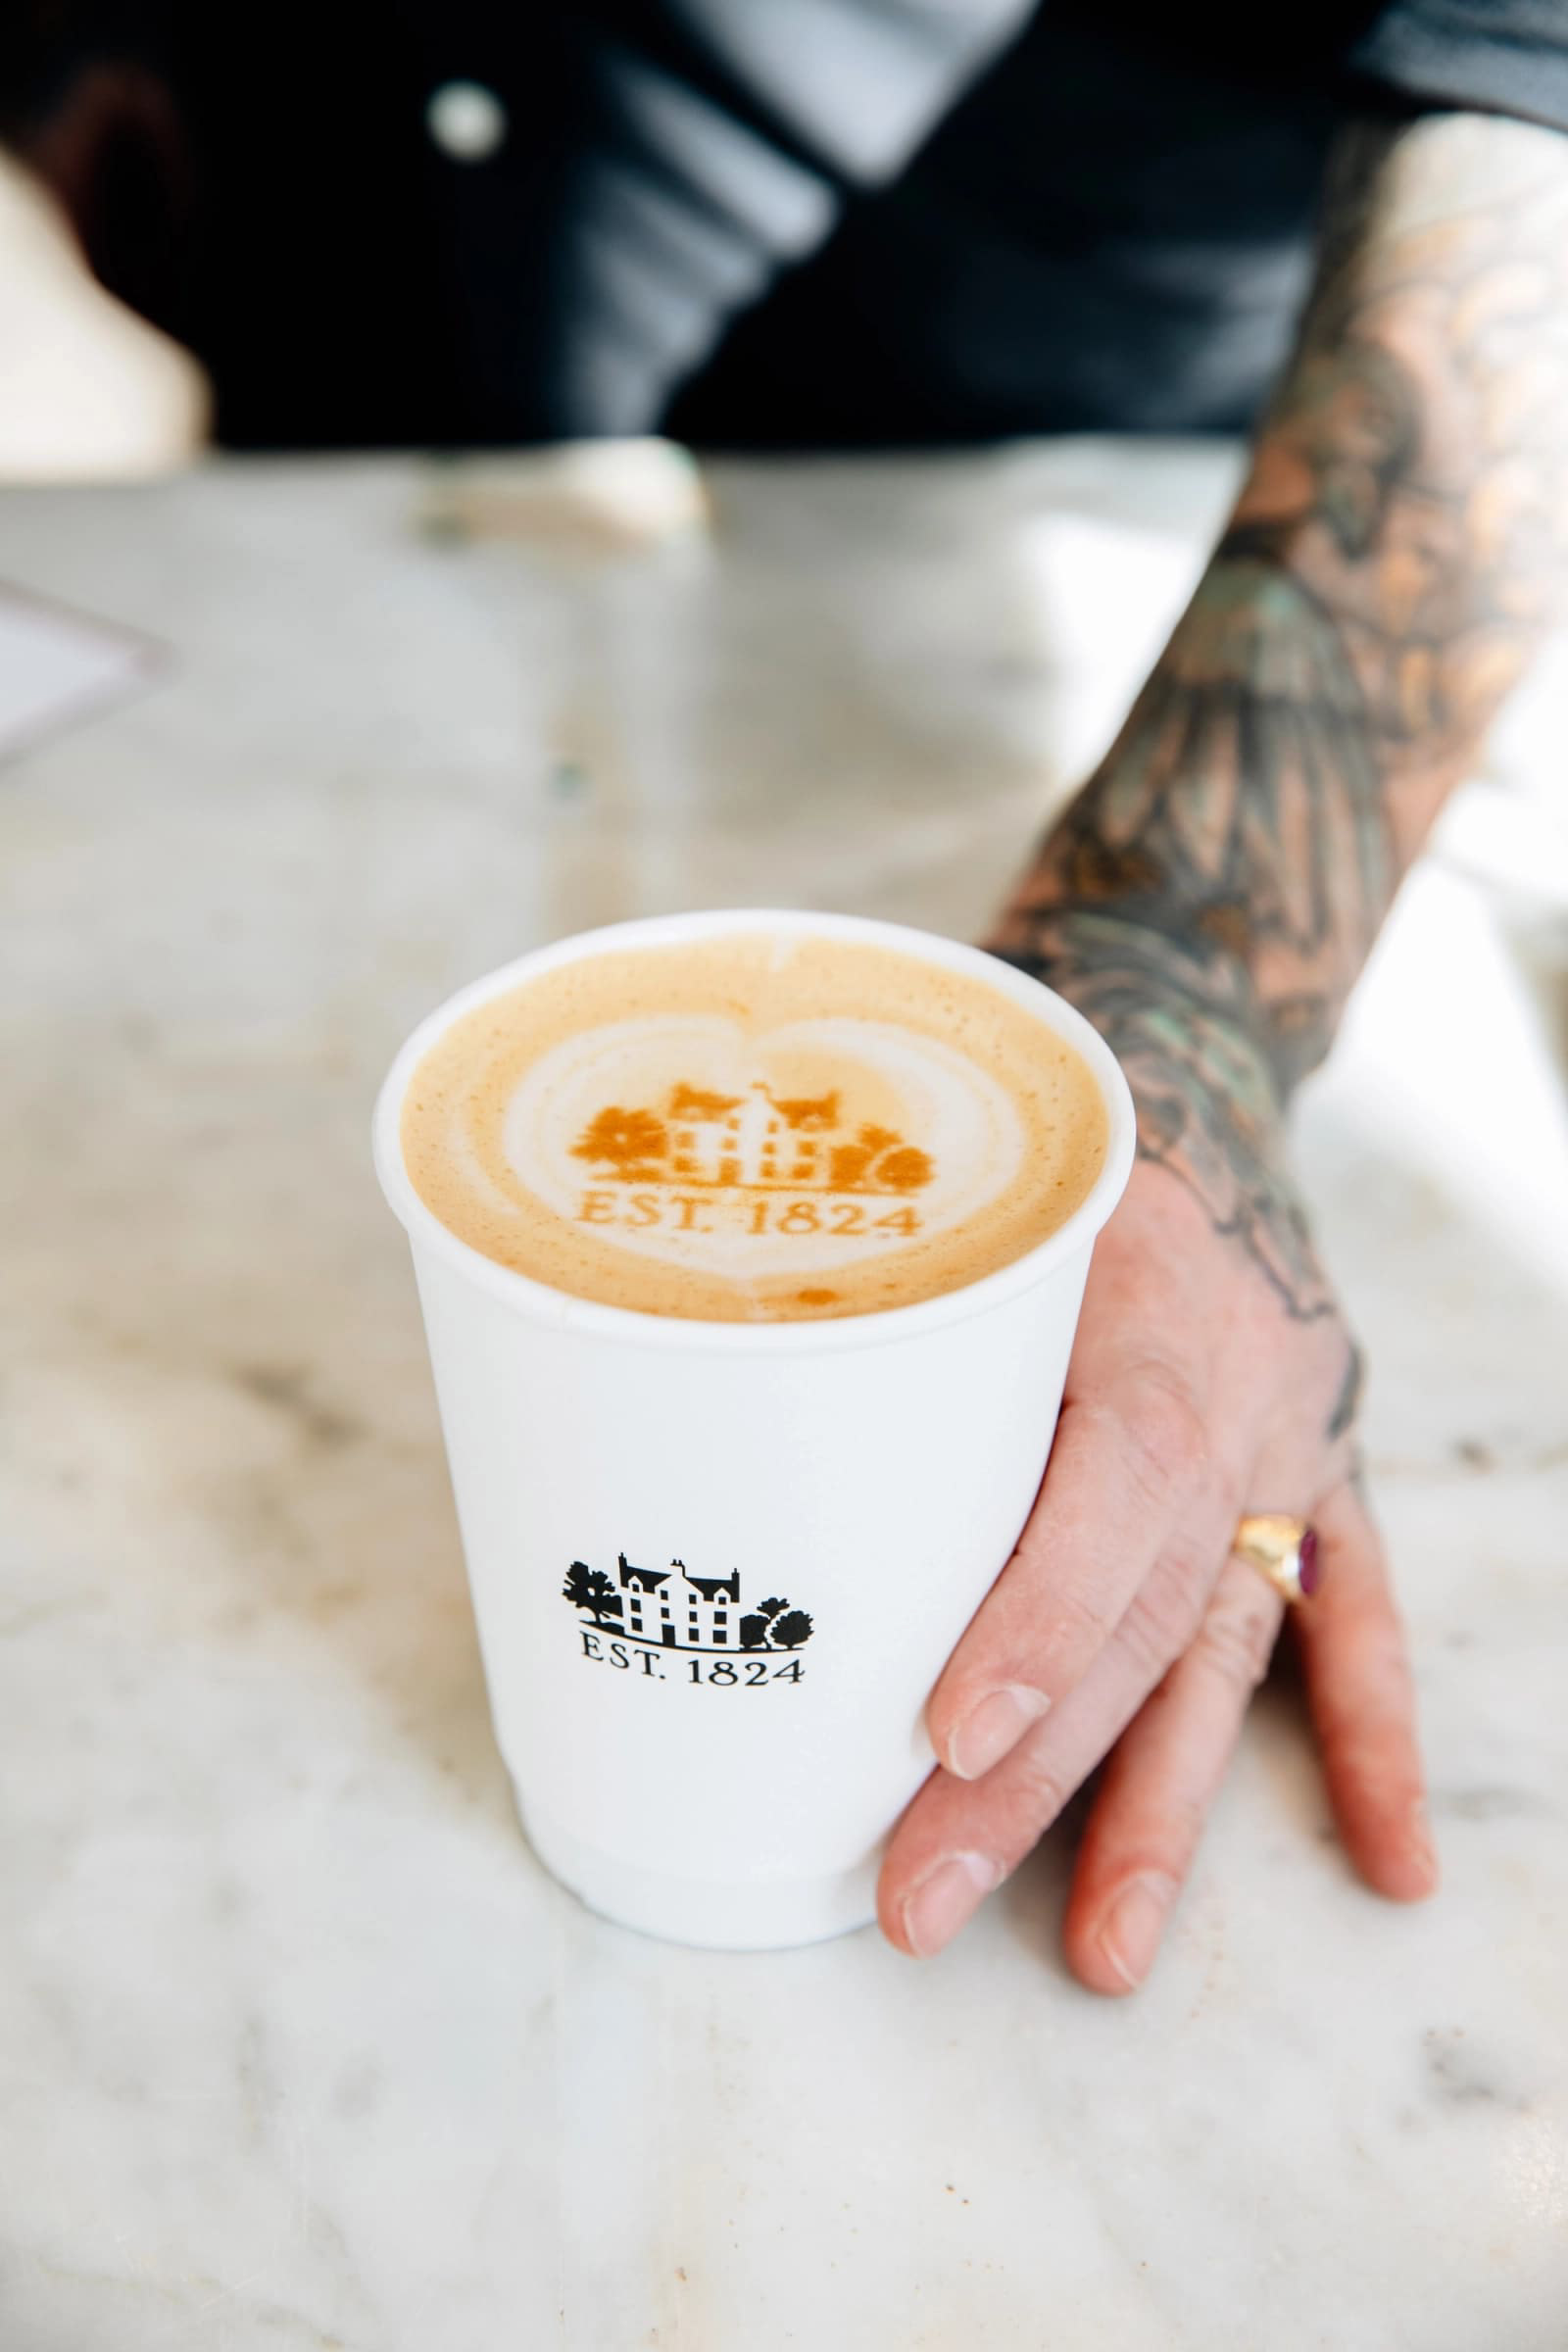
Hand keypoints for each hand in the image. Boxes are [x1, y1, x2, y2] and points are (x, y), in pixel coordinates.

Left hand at [875, 1139, 1437, 1990]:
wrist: (1198, 1094)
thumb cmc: (1032, 1151)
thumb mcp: (959, 1189)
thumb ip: (865, 1290)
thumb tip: (667, 1399)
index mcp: (1137, 1308)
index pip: (1107, 1477)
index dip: (1036, 1611)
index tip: (945, 1730)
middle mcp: (1229, 1395)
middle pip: (1139, 1610)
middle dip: (1037, 1774)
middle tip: (922, 1899)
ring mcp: (1283, 1449)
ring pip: (1222, 1647)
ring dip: (1163, 1809)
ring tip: (1106, 1956)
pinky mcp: (1321, 1482)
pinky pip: (1357, 1621)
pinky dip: (1370, 1743)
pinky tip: (1382, 1866)